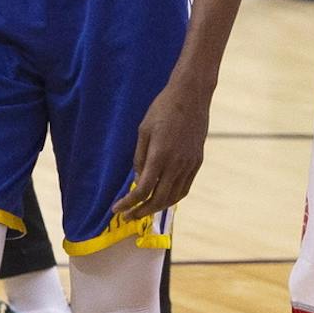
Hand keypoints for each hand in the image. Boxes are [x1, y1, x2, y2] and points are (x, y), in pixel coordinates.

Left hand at [112, 70, 213, 223]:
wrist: (191, 96)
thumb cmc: (163, 109)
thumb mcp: (144, 130)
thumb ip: (140, 157)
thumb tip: (139, 178)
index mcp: (159, 155)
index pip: (143, 190)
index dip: (128, 203)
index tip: (116, 208)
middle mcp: (176, 164)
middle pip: (158, 199)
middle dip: (141, 211)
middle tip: (127, 216)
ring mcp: (189, 164)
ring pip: (173, 197)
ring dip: (157, 208)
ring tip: (143, 210)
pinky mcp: (197, 162)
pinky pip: (184, 188)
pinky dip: (172, 198)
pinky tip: (162, 198)